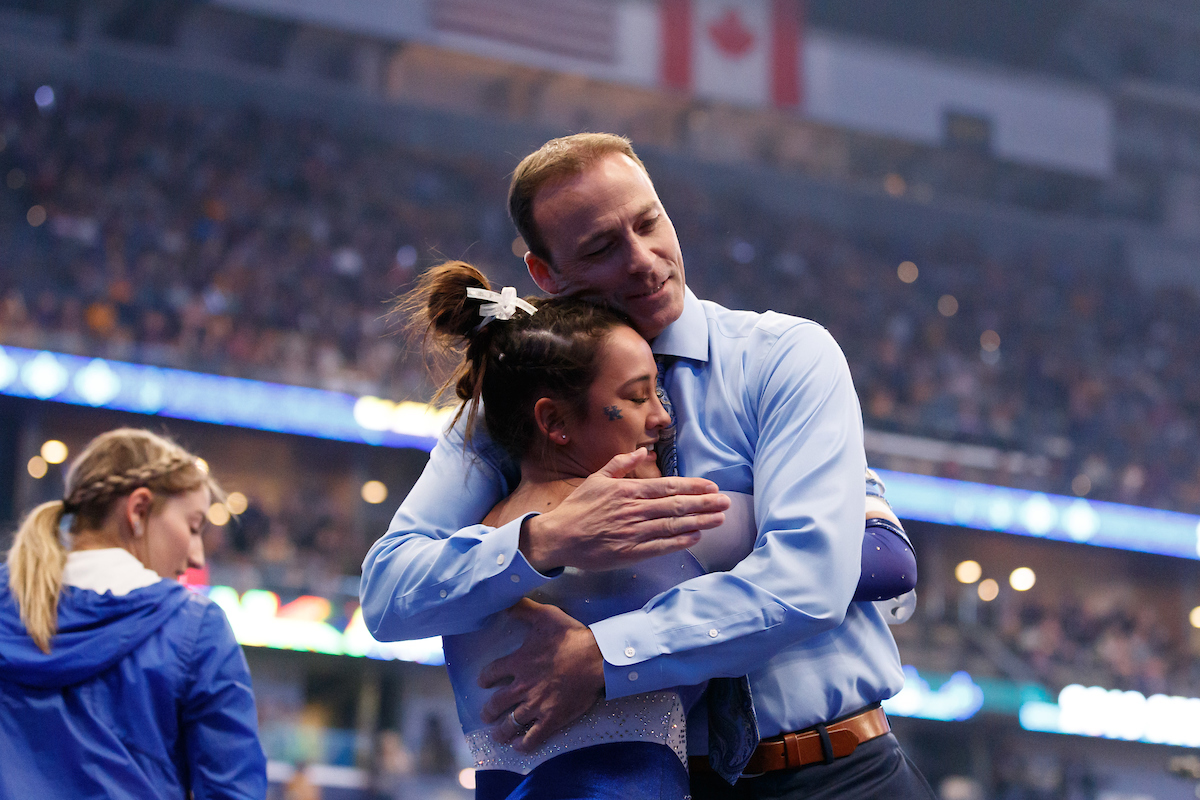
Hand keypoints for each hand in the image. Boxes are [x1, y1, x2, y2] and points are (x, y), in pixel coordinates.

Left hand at [478, 599, 604, 750]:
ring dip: (501, 731)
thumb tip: (504, 600)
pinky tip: (519, 746)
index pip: (491, 673)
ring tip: (497, 735)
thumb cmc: (571, 636)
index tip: (483, 682)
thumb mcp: (545, 615)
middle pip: (496, 704)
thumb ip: (523, 608)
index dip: (485, 678)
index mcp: (518, 662)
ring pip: (510, 724)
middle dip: (488, 711)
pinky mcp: (551, 719)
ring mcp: (536, 705)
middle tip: (486, 714)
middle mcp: (522, 687)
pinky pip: (532, 738)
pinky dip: (523, 744)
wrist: (595, 658)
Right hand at [520, 448, 729, 572]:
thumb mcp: (597, 478)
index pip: (667, 487)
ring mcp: (633, 532)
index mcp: (627, 491)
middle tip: (726, 502)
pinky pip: (660, 546)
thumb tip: (643, 452)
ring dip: (699, 521)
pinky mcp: (630, 553)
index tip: (712, 486)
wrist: (558, 537)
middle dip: (704, 503)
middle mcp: (634, 510)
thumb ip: (621, 465)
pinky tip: (696, 537)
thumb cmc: (578, 507)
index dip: (692, 487)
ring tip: (719, 519)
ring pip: (672, 526)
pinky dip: (679, 542)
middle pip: (675, 506)